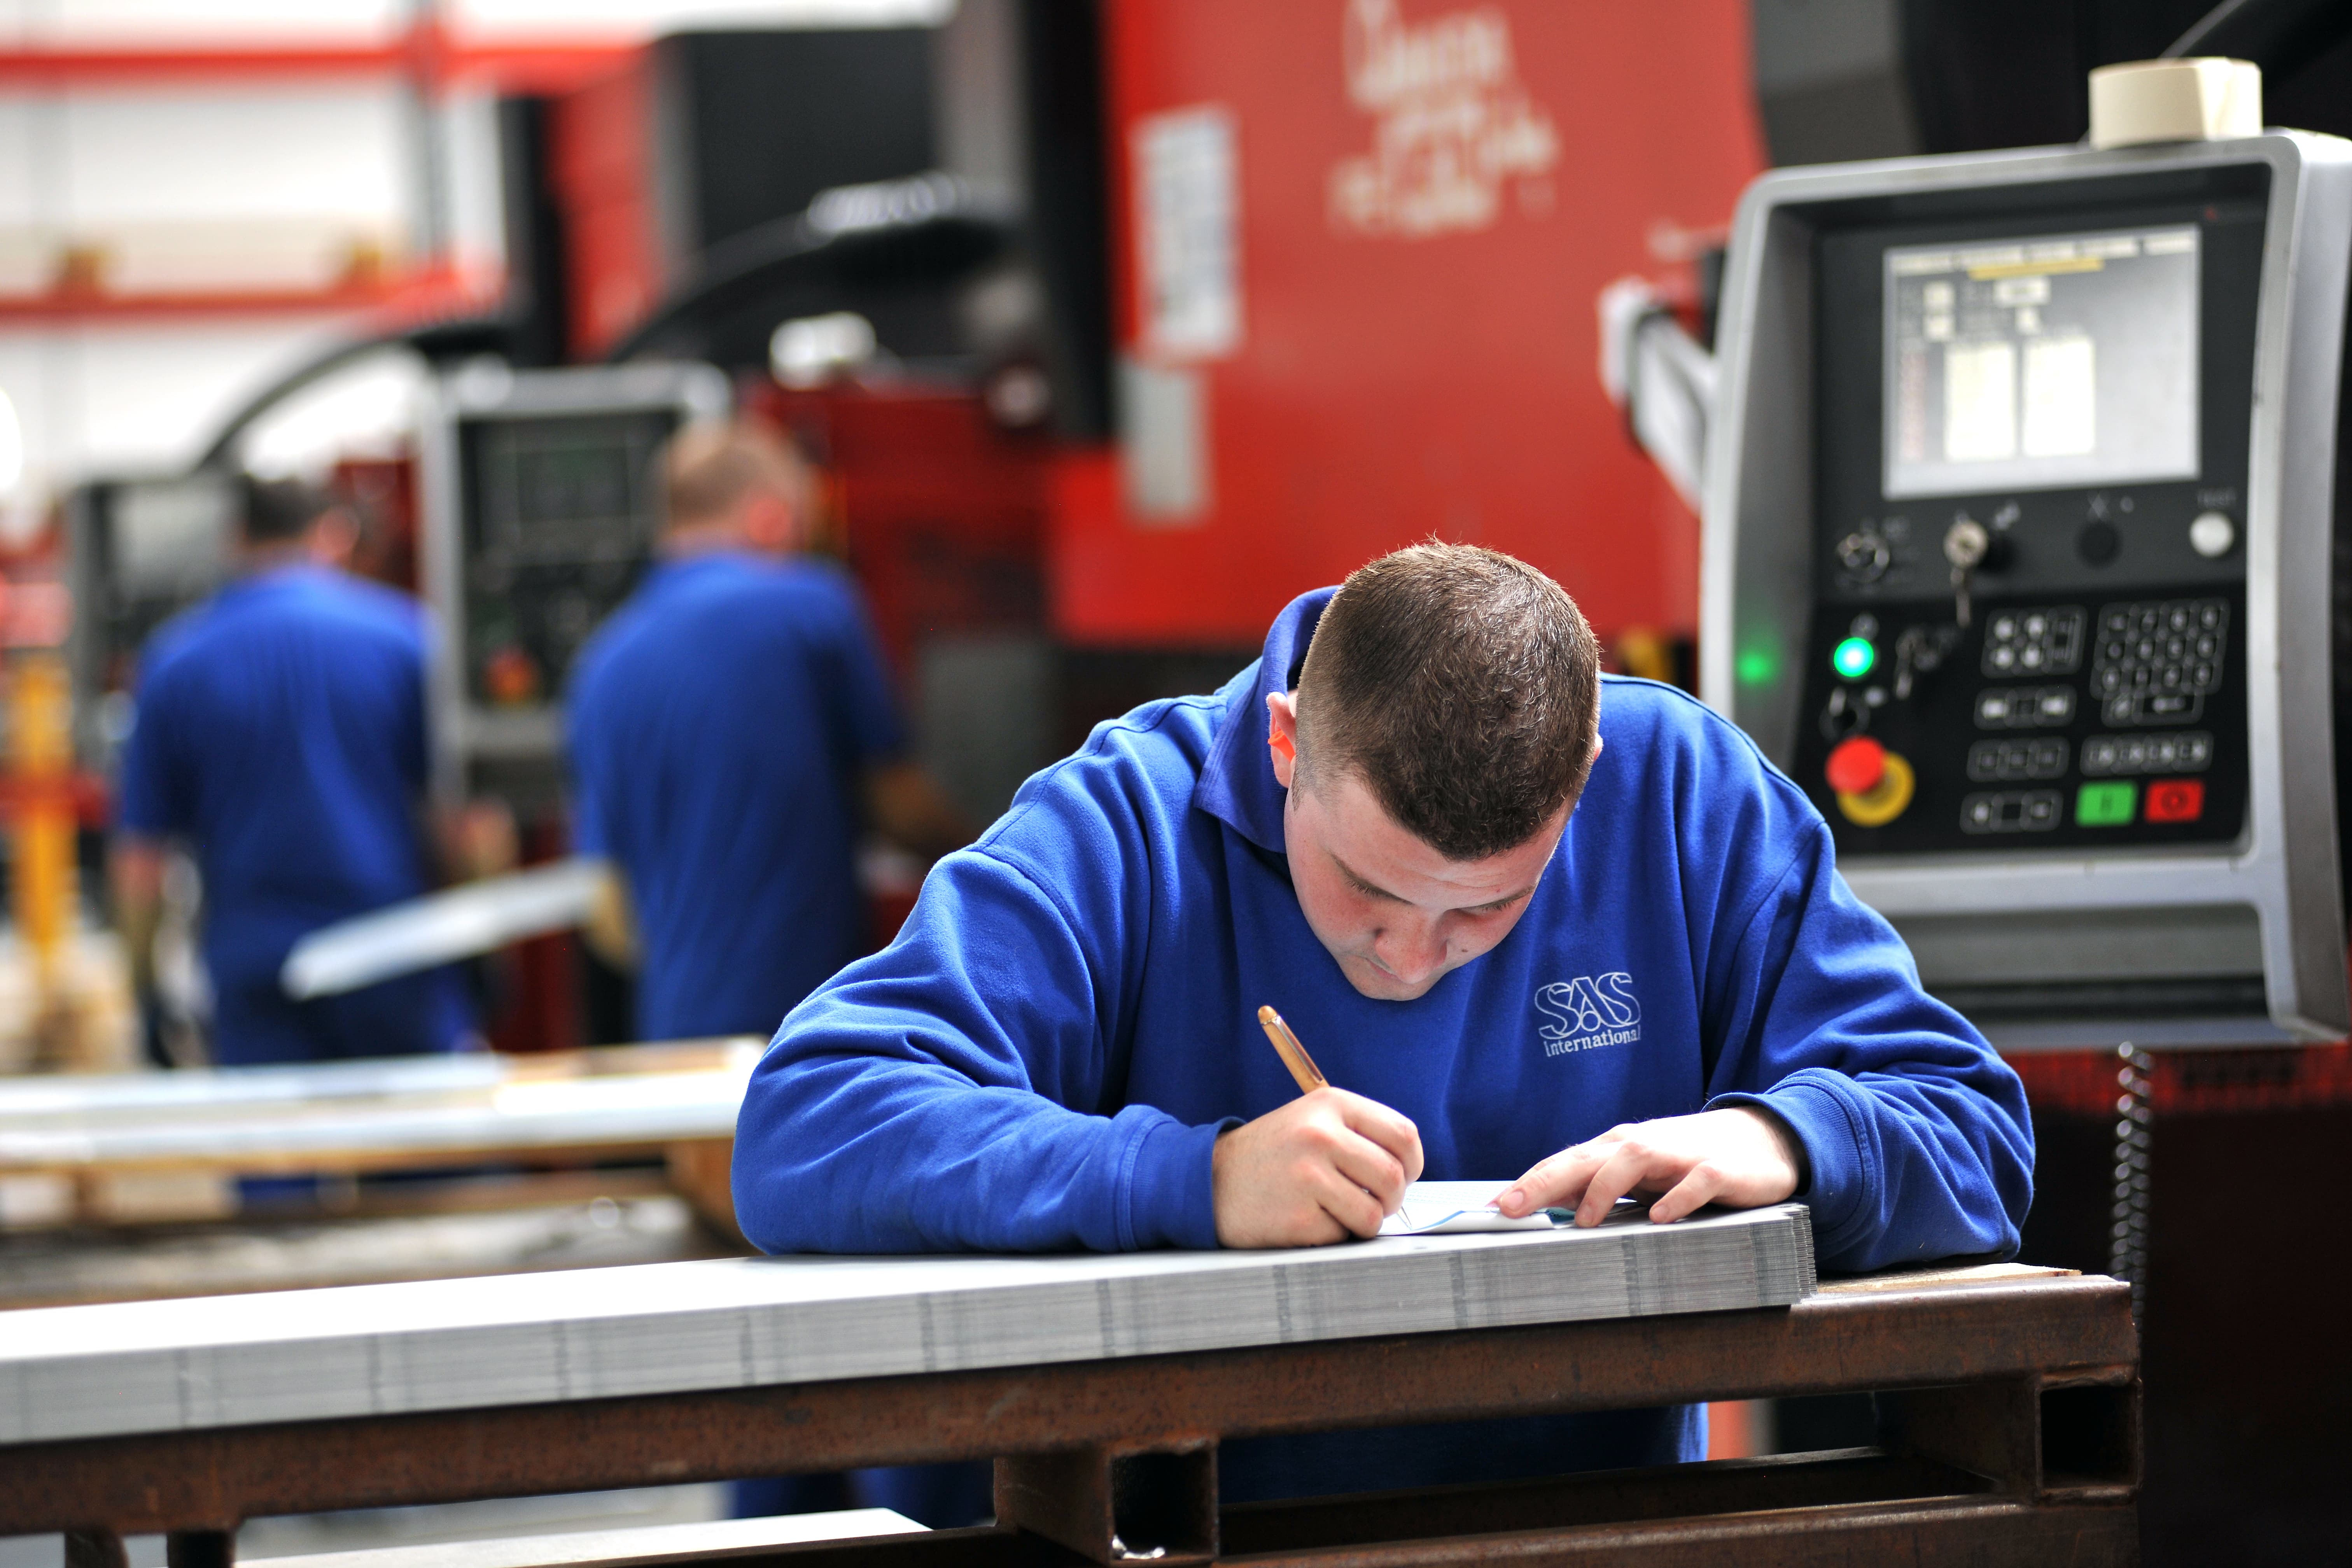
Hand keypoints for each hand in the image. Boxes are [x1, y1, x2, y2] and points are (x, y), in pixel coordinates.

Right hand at [1212, 1088, 1424, 1247]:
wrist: (1207, 1180)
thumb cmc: (1273, 1154)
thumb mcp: (1312, 1120)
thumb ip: (1360, 1134)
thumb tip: (1409, 1169)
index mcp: (1330, 1104)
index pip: (1403, 1134)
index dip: (1412, 1163)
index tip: (1405, 1176)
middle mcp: (1320, 1135)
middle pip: (1394, 1177)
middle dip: (1391, 1199)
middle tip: (1372, 1202)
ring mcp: (1308, 1176)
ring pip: (1374, 1213)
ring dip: (1363, 1221)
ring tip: (1337, 1211)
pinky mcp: (1299, 1216)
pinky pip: (1342, 1235)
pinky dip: (1332, 1234)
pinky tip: (1307, 1218)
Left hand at [1495, 1107, 1805, 1227]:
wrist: (1760, 1141)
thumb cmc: (1687, 1161)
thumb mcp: (1639, 1176)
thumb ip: (1598, 1188)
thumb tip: (1548, 1209)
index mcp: (1617, 1148)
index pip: (1564, 1163)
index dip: (1528, 1183)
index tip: (1493, 1207)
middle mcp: (1641, 1145)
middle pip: (1586, 1157)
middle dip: (1545, 1181)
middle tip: (1512, 1208)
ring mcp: (1679, 1155)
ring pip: (1632, 1160)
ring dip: (1604, 1189)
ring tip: (1584, 1221)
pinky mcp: (1717, 1170)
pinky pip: (1694, 1181)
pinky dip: (1676, 1198)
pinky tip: (1660, 1218)